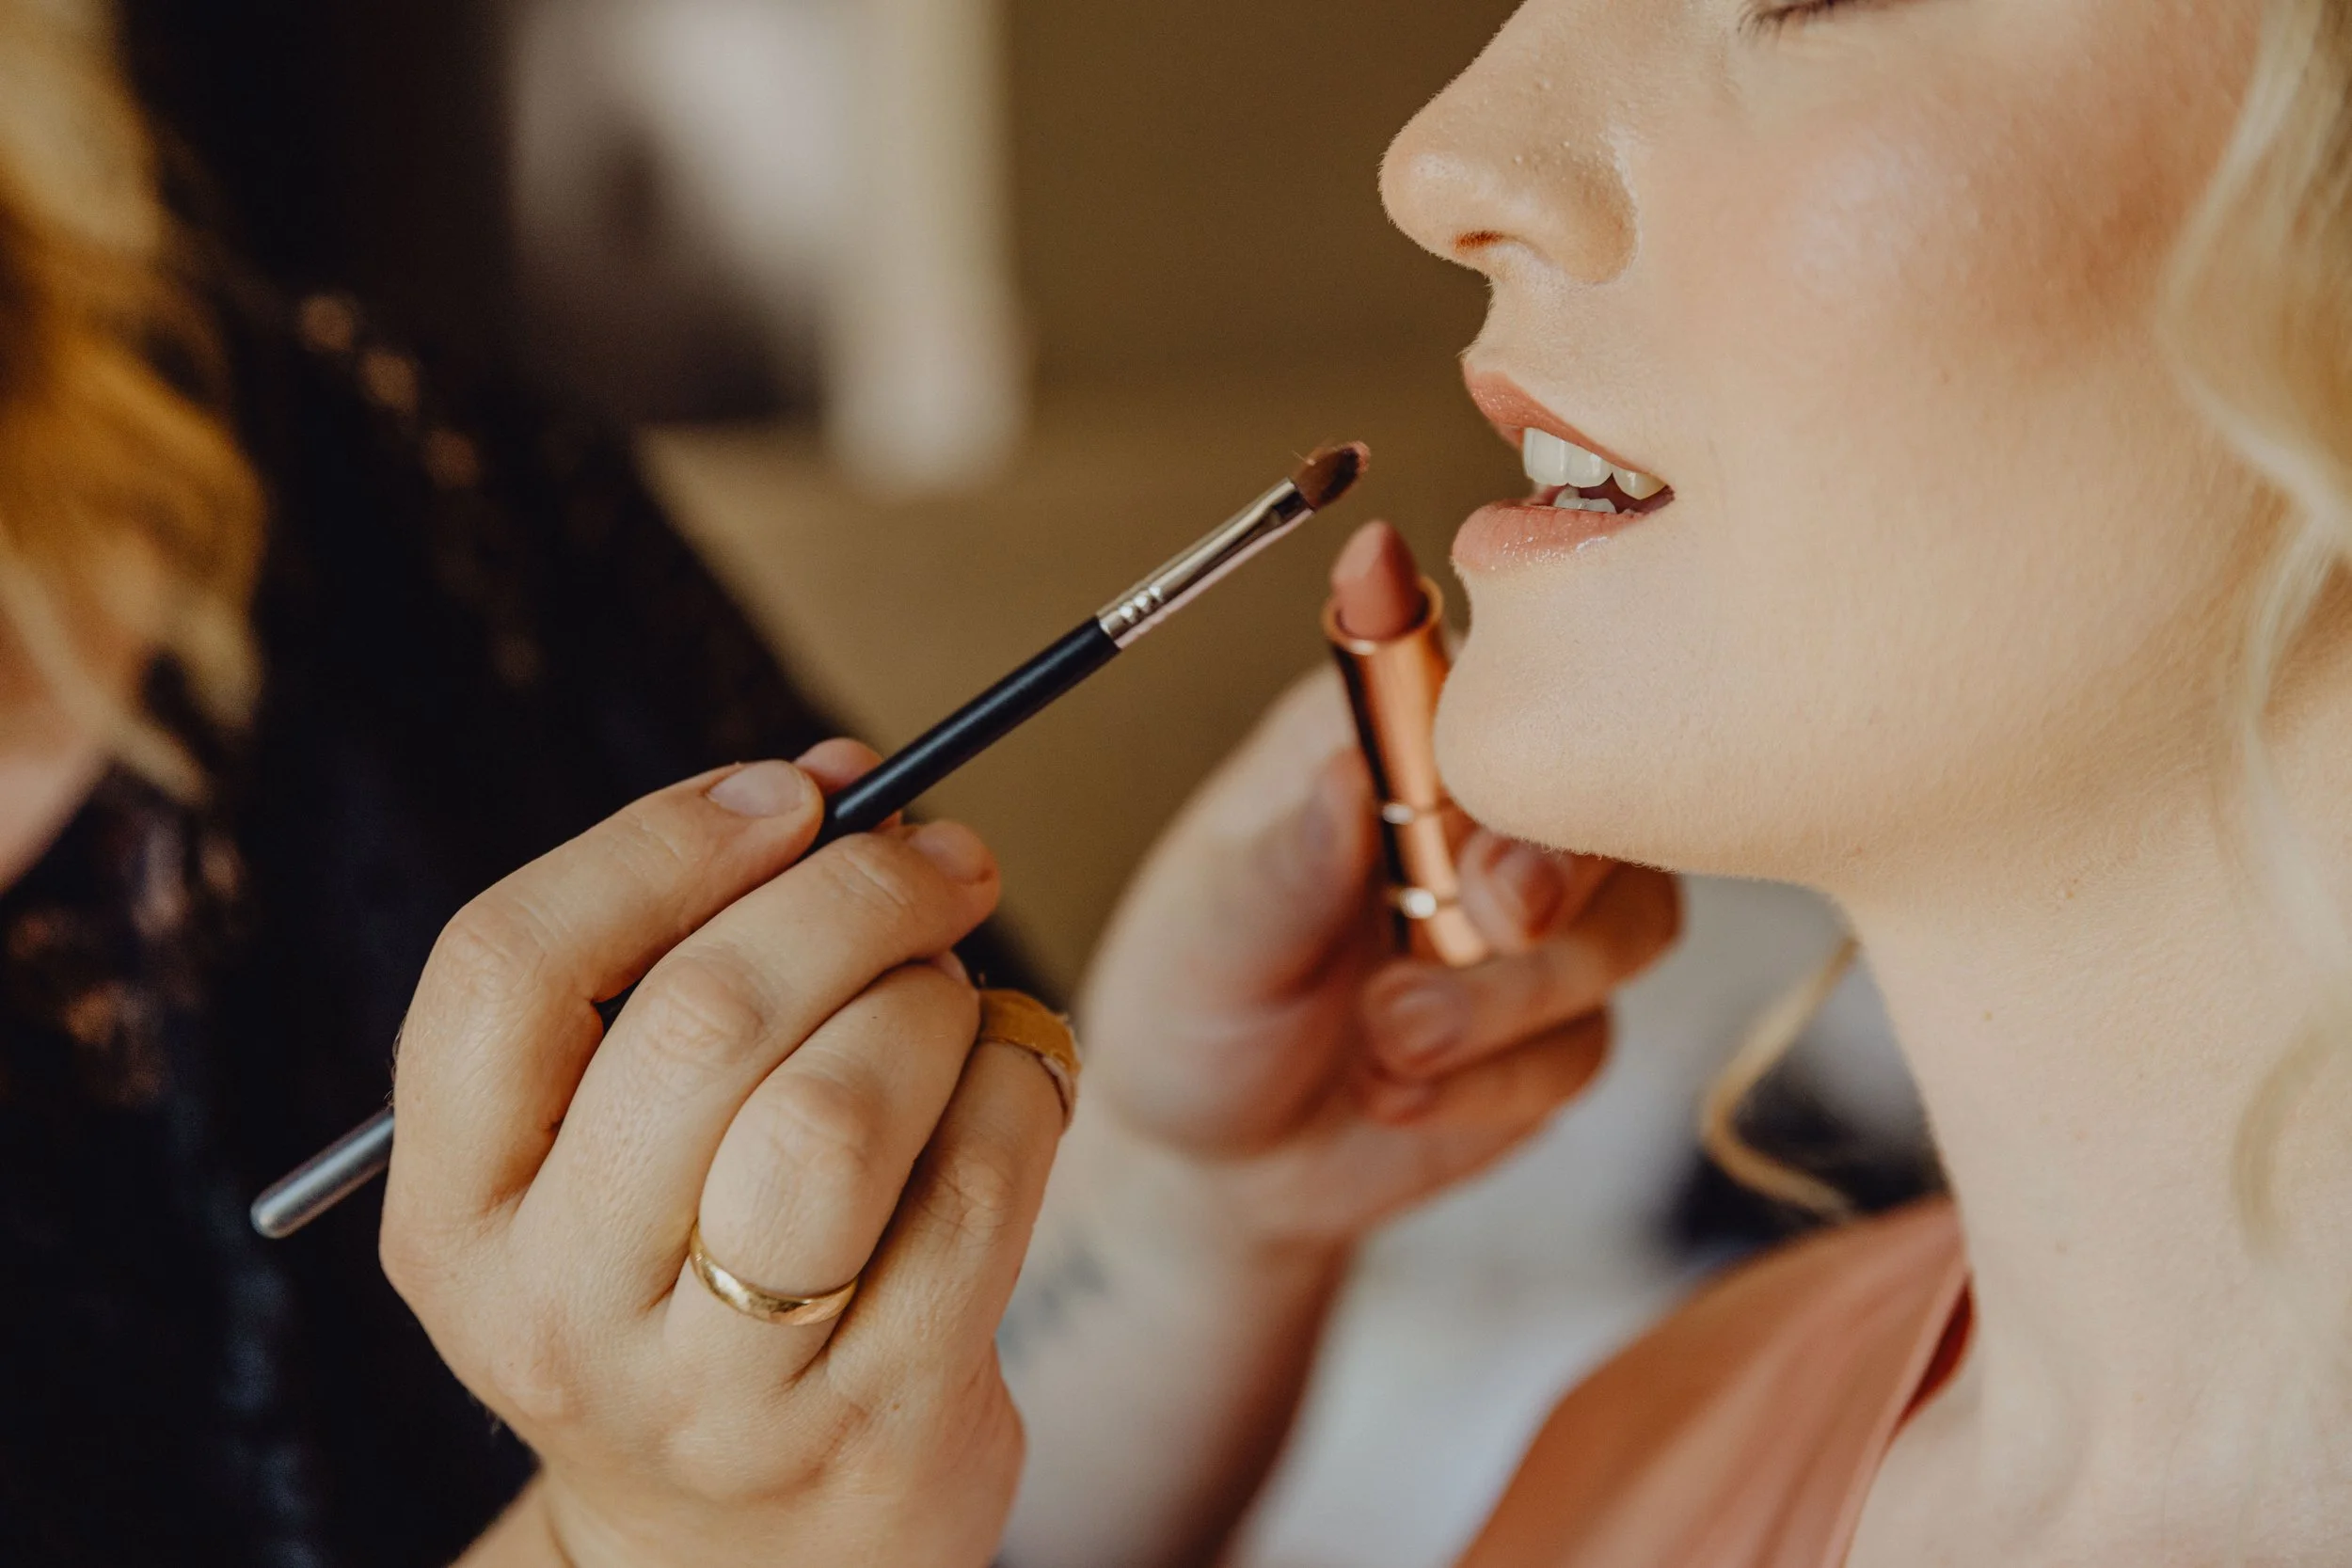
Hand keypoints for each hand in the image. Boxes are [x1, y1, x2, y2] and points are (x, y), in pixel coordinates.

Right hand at [381, 746, 1064, 1567]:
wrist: (741, 1556)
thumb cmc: (687, 1288)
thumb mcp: (612, 1160)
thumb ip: (685, 972)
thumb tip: (844, 790)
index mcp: (456, 1215)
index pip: (505, 969)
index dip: (660, 843)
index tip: (790, 793)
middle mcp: (556, 1309)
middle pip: (700, 1022)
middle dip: (851, 896)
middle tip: (937, 860)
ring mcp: (717, 1385)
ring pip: (841, 1106)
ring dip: (931, 999)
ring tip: (950, 994)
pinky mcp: (880, 1420)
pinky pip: (982, 1180)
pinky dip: (1019, 1082)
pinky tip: (1005, 1083)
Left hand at [1076, 671, 1681, 1250]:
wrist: (1217, 1159)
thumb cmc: (1192, 1005)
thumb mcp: (1210, 933)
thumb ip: (1290, 861)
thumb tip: (1347, 772)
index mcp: (1389, 735)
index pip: (1499, 699)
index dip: (1516, 762)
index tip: (1469, 841)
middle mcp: (1478, 812)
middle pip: (1603, 800)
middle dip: (1555, 874)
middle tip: (1489, 924)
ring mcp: (1537, 916)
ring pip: (1629, 923)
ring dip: (1509, 998)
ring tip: (1387, 1039)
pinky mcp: (1562, 1019)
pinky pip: (1585, 1041)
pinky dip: (1491, 1082)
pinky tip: (1395, 1093)